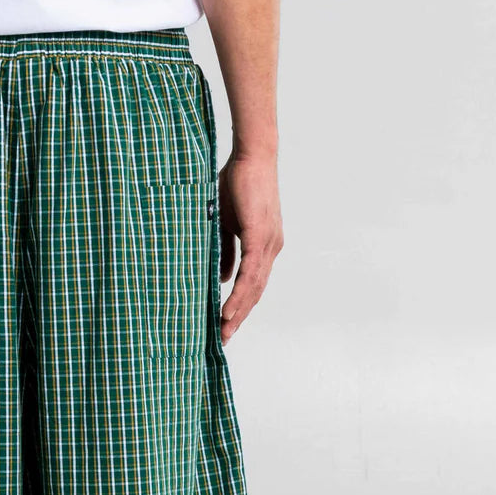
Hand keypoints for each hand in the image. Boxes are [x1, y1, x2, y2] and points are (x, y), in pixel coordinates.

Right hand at [217, 154, 283, 344]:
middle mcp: (272, 248)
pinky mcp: (261, 235)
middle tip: (223, 340)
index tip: (226, 326)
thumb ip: (226, 251)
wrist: (252, 155)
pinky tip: (229, 309)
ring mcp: (269, 243)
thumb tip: (223, 278)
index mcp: (265, 246)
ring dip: (238, 312)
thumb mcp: (226, 224)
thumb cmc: (237, 184)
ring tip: (224, 331)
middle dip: (239, 318)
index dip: (241, 307)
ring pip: (254, 287)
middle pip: (256, 292)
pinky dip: (239, 293)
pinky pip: (250, 272)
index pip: (254, 284)